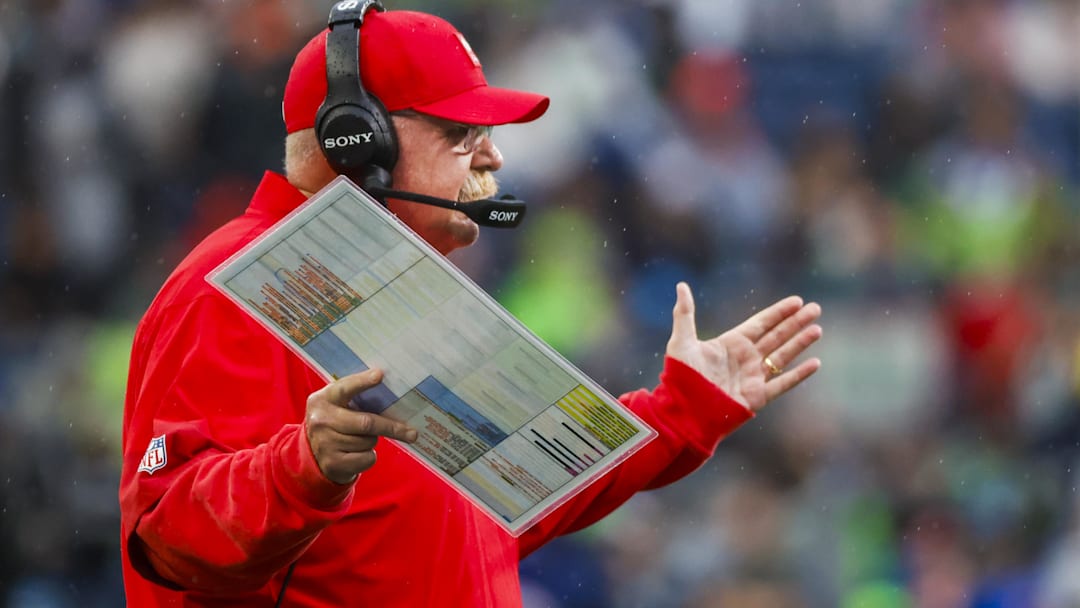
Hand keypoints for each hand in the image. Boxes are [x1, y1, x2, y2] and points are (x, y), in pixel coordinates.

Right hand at [305, 368, 418, 484]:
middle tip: (412, 433)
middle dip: (391, 427)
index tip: (380, 375)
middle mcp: (321, 420)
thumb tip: (386, 382)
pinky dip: (368, 457)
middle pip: (366, 422)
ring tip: (359, 440)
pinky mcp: (332, 463)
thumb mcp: (337, 406)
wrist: (314, 456)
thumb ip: (355, 396)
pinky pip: (366, 458)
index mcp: (323, 400)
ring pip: (368, 441)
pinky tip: (355, 454)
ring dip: (372, 441)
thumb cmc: (335, 424)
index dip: (362, 382)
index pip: (344, 388)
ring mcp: (325, 443)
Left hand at [665, 282, 821, 411]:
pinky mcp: (757, 397)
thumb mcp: (682, 341)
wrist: (684, 411)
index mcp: (730, 344)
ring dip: (801, 343)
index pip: (760, 324)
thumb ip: (684, 313)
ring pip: (783, 356)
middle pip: (776, 336)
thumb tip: (681, 285)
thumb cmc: (680, 377)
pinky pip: (783, 383)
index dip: (778, 312)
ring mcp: (753, 378)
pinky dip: (799, 374)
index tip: (797, 301)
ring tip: (817, 329)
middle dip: (796, 323)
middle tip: (815, 309)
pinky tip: (815, 363)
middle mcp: (745, 359)